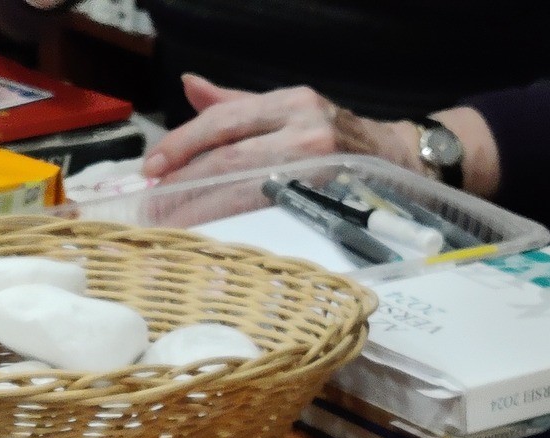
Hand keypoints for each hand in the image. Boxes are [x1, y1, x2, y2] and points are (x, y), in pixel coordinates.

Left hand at [142, 76, 502, 197]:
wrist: (399, 162)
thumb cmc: (334, 140)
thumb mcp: (289, 110)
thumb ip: (236, 104)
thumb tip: (189, 86)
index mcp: (289, 102)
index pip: (224, 120)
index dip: (183, 144)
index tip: (151, 169)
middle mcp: (305, 129)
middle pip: (229, 158)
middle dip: (184, 186)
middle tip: (150, 208)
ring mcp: (318, 168)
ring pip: (246, 190)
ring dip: (201, 212)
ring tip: (169, 227)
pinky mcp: (328, 201)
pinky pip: (271, 216)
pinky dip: (235, 228)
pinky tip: (211, 239)